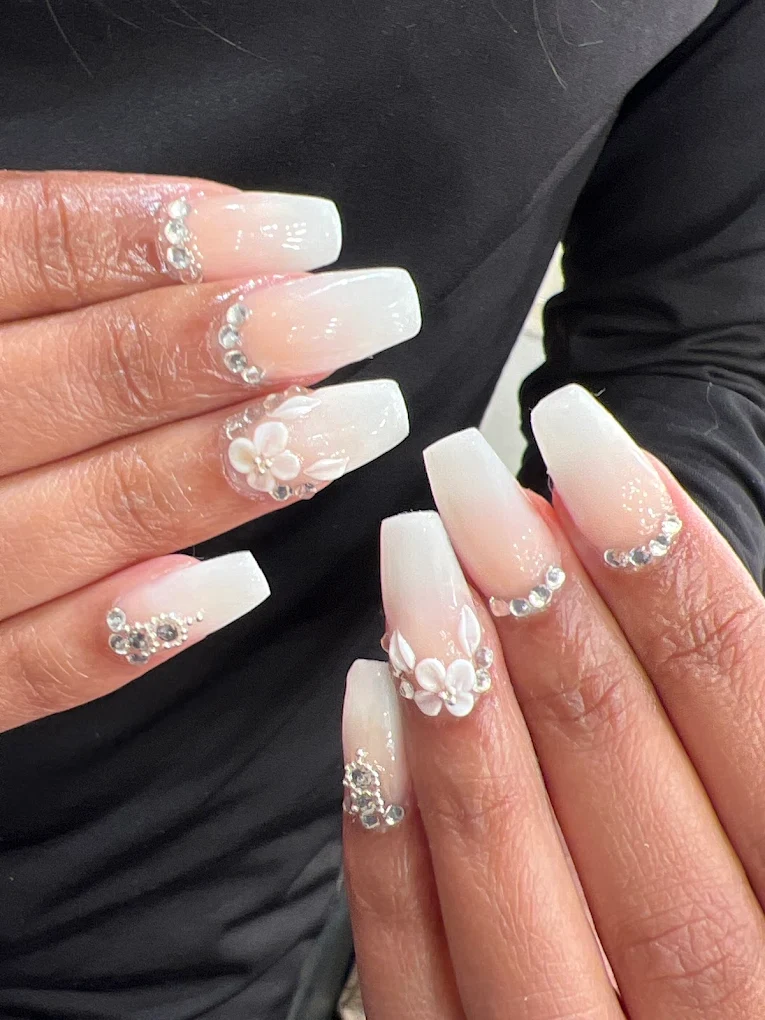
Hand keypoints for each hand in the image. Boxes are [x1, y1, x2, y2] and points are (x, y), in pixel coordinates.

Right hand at [0, 171, 417, 730]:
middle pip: (85, 379)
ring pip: (86, 515)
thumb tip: (216, 251)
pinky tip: (242, 585)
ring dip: (233, 468)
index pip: (30, 254)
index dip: (175, 238)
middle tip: (375, 309)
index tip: (306, 230)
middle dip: (247, 340)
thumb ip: (37, 281)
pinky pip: (30, 670)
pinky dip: (131, 634)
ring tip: (357, 419)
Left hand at [344, 386, 764, 1019]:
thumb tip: (638, 554)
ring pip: (524, 892)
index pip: (757, 730)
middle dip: (552, 625)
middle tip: (473, 485)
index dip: (676, 580)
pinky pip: (416, 980)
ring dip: (463, 710)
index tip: (590, 451)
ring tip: (417, 558)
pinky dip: (390, 842)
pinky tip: (368, 704)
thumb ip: (735, 727)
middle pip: (634, 808)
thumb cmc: (743, 917)